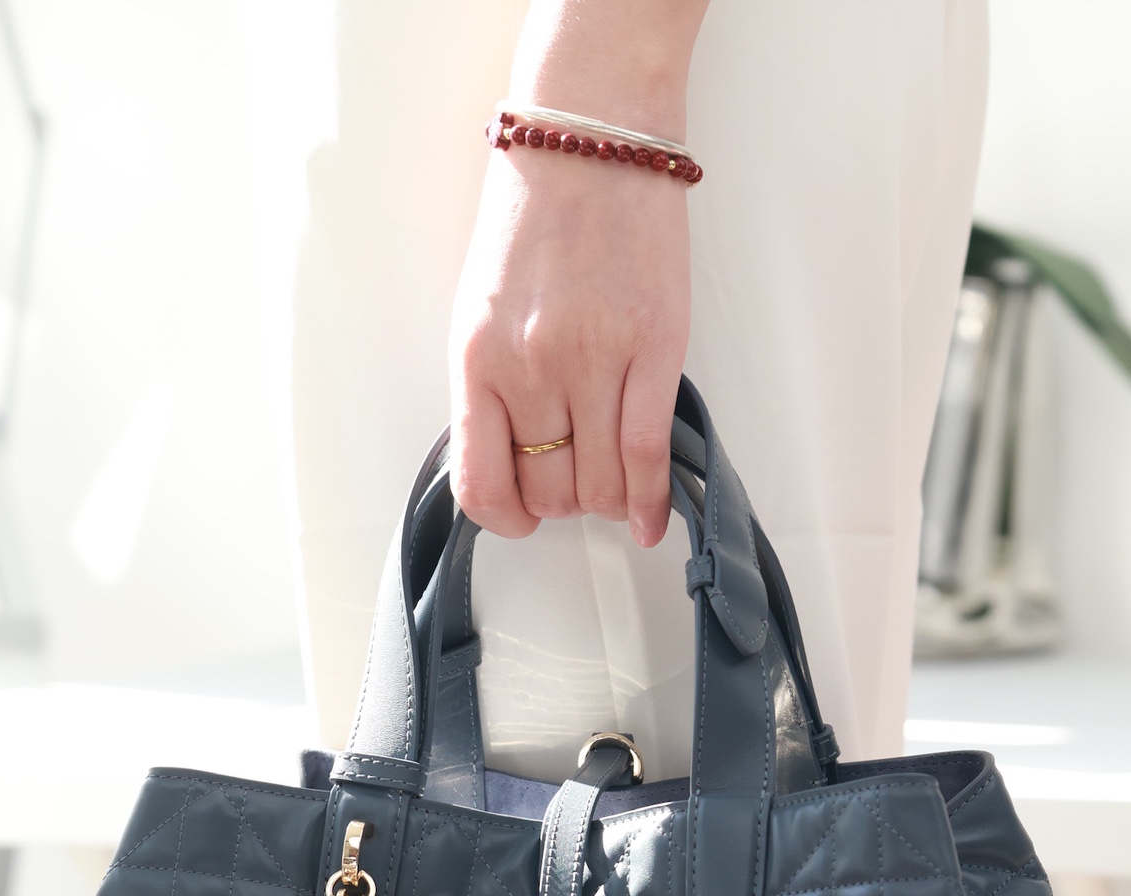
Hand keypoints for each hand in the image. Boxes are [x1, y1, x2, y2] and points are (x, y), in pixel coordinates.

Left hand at [450, 139, 690, 549]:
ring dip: (607, 499)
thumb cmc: (533, 221)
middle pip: (549, 492)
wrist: (589, 140)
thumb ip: (490, 391)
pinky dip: (650, 500)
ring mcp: (593, 361)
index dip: (506, 519)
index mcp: (477, 361)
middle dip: (564, 501)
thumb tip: (512, 465)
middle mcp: (530, 368)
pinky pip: (647, 455)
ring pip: (599, 486)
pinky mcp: (654, 349)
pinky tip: (651, 520)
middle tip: (576, 476)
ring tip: (612, 479)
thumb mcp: (481, 312)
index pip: (481, 486)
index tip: (522, 516)